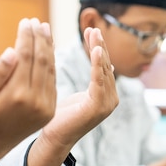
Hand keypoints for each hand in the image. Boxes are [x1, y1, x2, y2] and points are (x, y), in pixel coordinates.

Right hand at [0, 18, 56, 155]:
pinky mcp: (50, 110)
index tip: (25, 22)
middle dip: (39, 38)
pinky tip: (47, 50)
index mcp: (17, 95)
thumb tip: (12, 51)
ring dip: (48, 48)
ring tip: (44, 30)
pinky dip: (51, 63)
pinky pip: (52, 81)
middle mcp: (36, 101)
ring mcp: (46, 107)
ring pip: (50, 69)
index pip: (25, 57)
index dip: (26, 37)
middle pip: (41, 60)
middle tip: (36, 22)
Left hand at [37, 27, 118, 150]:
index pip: (104, 65)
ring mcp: (107, 104)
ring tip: (94, 33)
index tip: (90, 30)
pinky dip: (97, 64)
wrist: (54, 137)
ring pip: (103, 70)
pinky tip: (96, 50)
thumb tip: (107, 66)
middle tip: (92, 27)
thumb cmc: (63, 116)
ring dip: (99, 49)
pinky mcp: (98, 107)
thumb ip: (95, 80)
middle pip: (105, 65)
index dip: (98, 47)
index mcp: (107, 95)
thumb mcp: (80, 93)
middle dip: (99, 45)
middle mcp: (111, 99)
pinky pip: (99, 80)